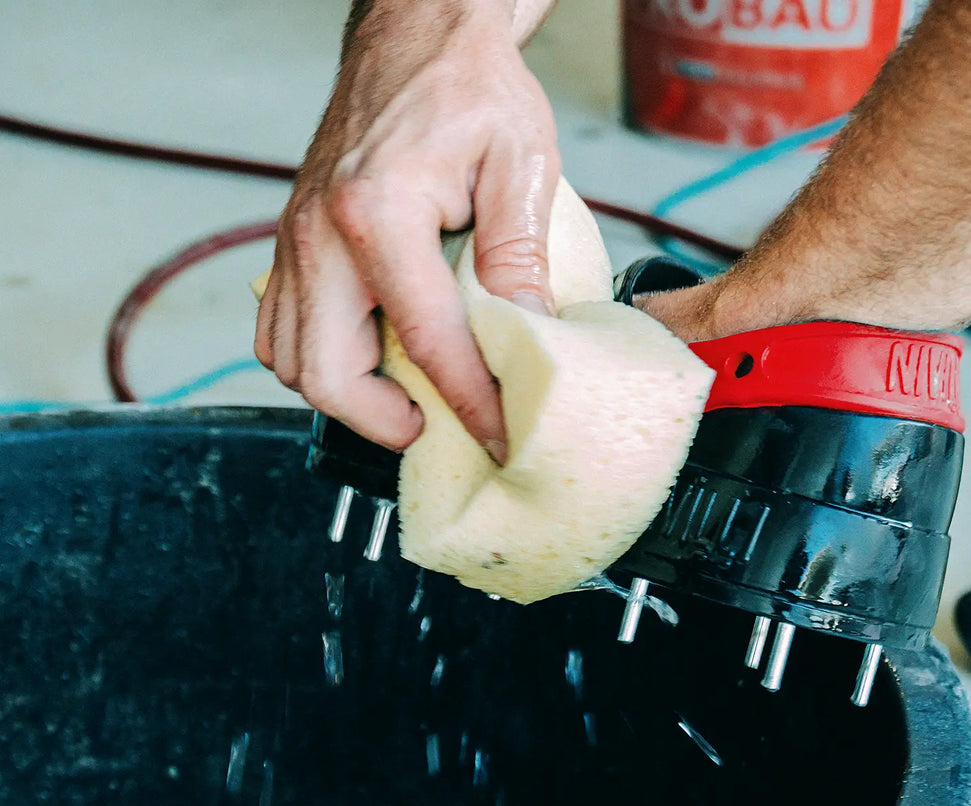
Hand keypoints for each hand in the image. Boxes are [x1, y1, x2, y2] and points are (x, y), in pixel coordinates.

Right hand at [254, 1, 560, 459]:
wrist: (414, 37)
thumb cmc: (468, 89)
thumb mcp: (519, 161)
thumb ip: (519, 252)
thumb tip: (527, 333)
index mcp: (378, 212)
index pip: (426, 340)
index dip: (467, 402)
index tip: (497, 436)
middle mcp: (321, 234)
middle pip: (325, 373)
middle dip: (381, 420)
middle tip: (432, 422)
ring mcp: (296, 240)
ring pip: (290, 360)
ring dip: (346, 394)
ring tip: (405, 393)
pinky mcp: (292, 243)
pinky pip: (279, 328)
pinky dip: (317, 360)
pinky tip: (367, 353)